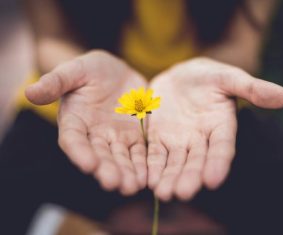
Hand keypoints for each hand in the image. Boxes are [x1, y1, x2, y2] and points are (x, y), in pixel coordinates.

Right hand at [26, 50, 147, 194]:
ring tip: (133, 186)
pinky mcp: (135, 136)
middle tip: (114, 183)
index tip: (88, 164)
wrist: (116, 72)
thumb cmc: (90, 70)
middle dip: (106, 169)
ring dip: (127, 173)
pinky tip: (149, 176)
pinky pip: (140, 152)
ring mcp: (116, 137)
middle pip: (99, 155)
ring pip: (121, 158)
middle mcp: (94, 135)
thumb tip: (30, 91)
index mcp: (75, 121)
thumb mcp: (74, 70)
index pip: (73, 140)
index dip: (80, 152)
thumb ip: (56, 81)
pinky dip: (143, 164)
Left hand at [147, 58, 282, 200]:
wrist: (179, 76)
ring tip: (163, 193)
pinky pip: (154, 154)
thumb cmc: (208, 76)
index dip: (218, 163)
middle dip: (190, 177)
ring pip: (174, 162)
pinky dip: (152, 166)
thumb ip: (252, 88)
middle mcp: (200, 139)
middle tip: (182, 193)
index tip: (213, 180)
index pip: (222, 147)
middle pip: (196, 161)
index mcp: (221, 126)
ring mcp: (178, 140)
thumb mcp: (228, 77)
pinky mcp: (159, 138)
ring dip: (169, 178)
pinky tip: (147, 180)